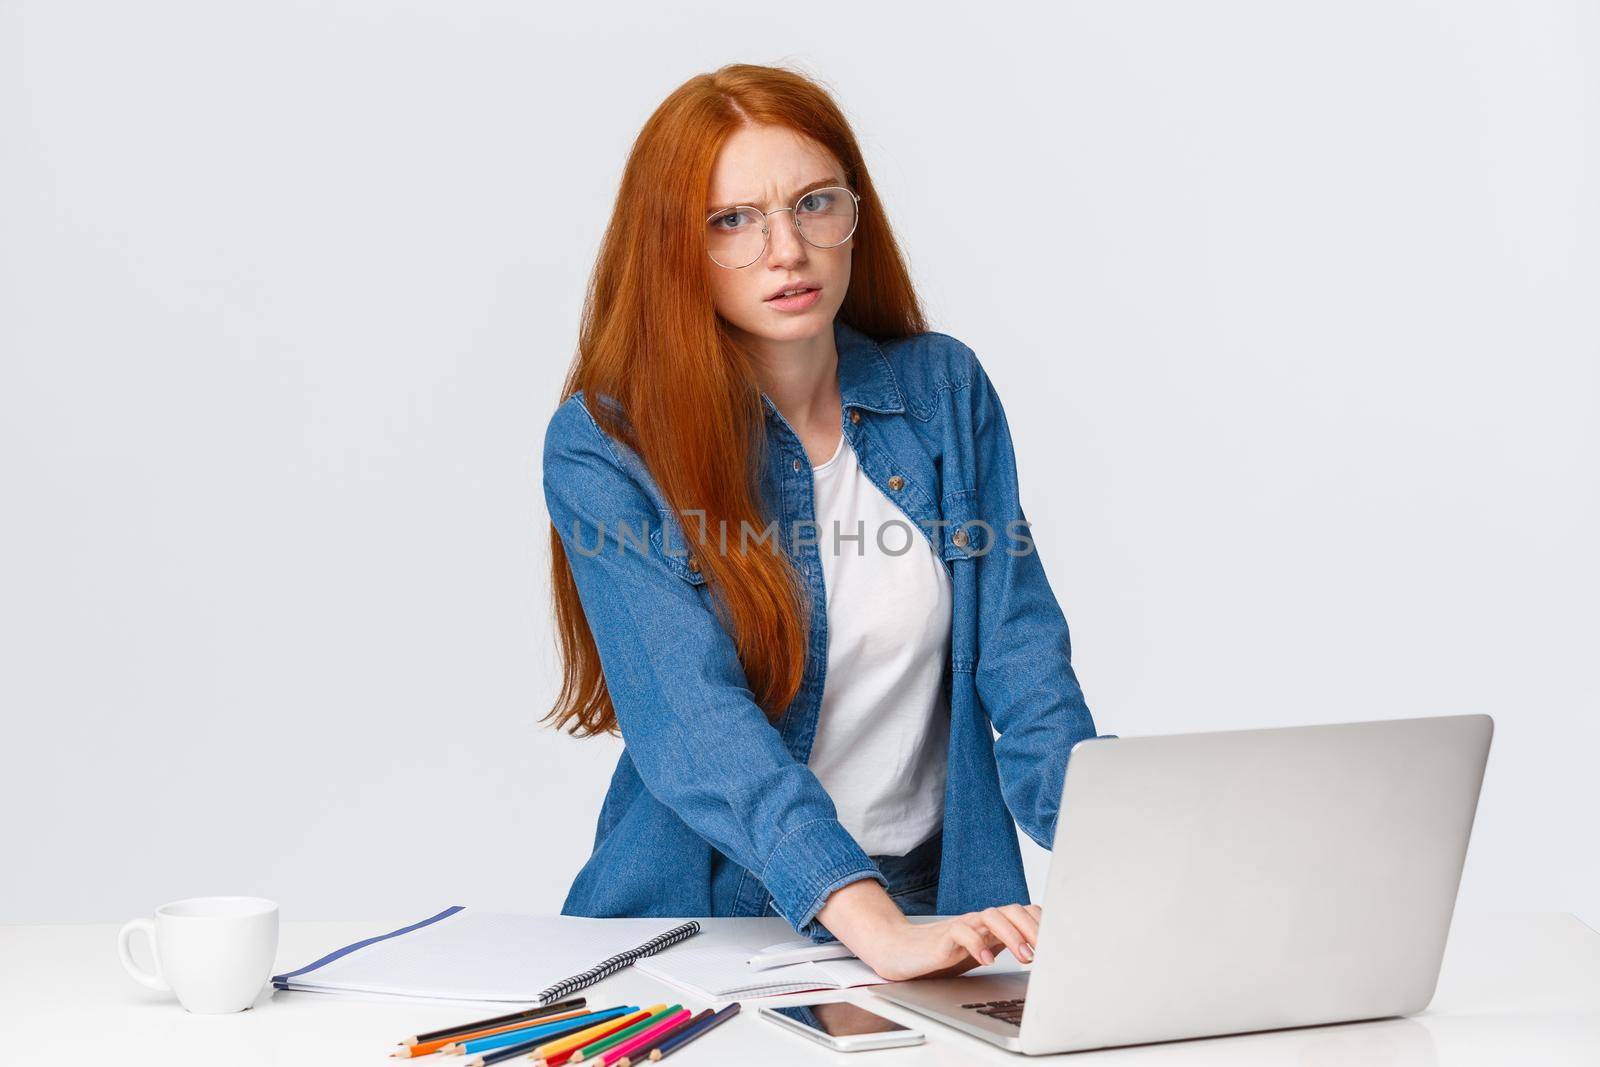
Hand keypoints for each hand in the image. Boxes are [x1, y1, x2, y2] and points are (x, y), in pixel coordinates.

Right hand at [864, 904, 1042, 981]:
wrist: (900, 952)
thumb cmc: (942, 954)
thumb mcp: (981, 951)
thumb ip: (1004, 946)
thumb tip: (1041, 955)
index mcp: (991, 925)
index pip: (1024, 912)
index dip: (1043, 924)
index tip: (1058, 945)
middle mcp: (979, 921)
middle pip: (1012, 910)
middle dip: (1034, 929)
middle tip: (1046, 952)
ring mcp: (962, 926)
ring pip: (992, 916)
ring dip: (1013, 936)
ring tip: (1025, 957)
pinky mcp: (943, 936)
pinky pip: (962, 932)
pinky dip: (978, 945)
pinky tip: (987, 960)